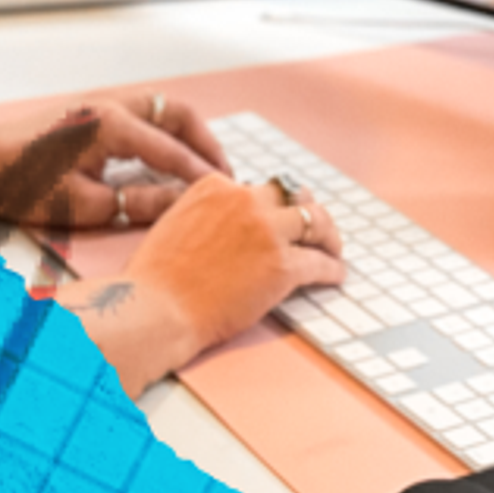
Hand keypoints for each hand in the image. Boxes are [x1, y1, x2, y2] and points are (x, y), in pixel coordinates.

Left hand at [0, 95, 233, 226]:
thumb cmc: (23, 185)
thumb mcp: (83, 205)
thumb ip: (136, 202)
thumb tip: (180, 203)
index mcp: (110, 125)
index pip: (171, 149)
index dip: (202, 174)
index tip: (229, 195)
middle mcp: (110, 106)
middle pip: (176, 113)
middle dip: (205, 142)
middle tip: (224, 176)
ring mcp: (100, 106)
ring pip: (160, 111)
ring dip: (186, 135)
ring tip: (203, 169)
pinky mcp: (90, 116)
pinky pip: (142, 118)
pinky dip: (164, 135)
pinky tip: (168, 163)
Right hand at [128, 173, 345, 354]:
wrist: (159, 306)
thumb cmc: (158, 276)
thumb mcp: (177, 222)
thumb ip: (208, 214)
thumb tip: (229, 227)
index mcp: (216, 186)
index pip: (258, 188)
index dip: (273, 206)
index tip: (281, 218)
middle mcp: (244, 199)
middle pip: (291, 195)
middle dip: (306, 210)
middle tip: (316, 228)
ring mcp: (266, 231)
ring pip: (315, 220)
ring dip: (329, 235)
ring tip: (333, 249)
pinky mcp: (282, 265)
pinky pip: (319, 263)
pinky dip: (332, 269)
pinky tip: (335, 275)